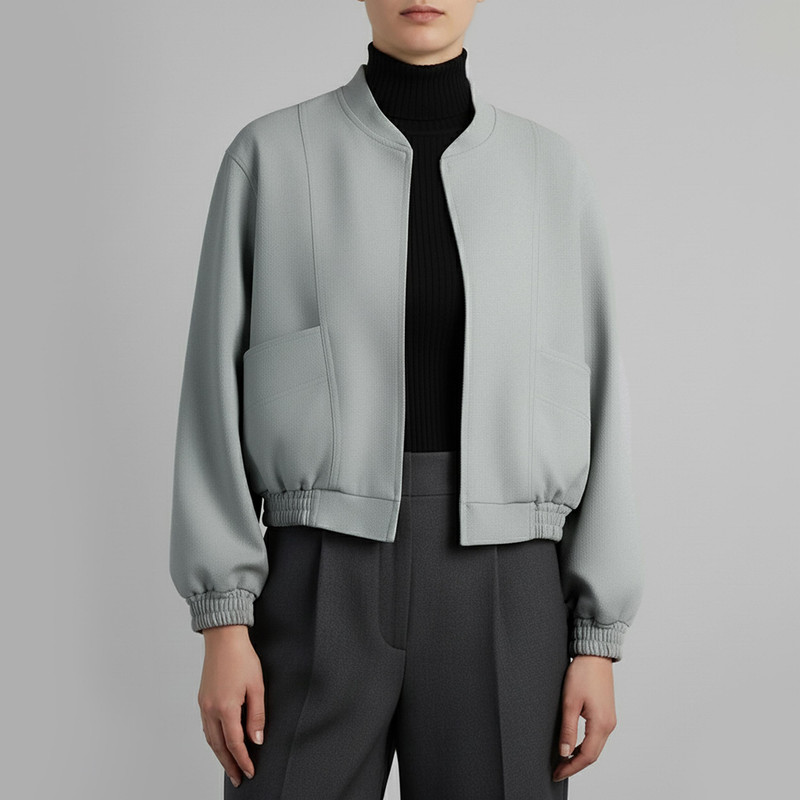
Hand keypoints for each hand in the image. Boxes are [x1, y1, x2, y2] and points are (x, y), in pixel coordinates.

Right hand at [198, 625, 265, 787]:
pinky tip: (220, 743)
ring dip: (220, 755)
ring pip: (210, 738)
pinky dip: (213, 740)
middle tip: (238, 779)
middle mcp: (211, 710)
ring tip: (230, 766)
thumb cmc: (242, 658)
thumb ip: (257, 716)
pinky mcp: (202, 699)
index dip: (243, 760)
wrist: (224, 638)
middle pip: (219, 746)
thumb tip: (256, 740)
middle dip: (229, 764)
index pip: (235, 743)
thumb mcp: (257, 686)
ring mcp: (204, 705)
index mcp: (226, 708)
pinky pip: (206, 727)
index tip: (250, 772)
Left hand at [553, 654, 616, 781]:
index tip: (557, 773)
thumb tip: (565, 752)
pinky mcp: (607, 714)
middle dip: (575, 765)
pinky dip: (586, 746)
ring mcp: (610, 720)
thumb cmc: (583, 674)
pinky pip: (597, 737)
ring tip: (563, 761)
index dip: (571, 767)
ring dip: (581, 757)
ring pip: (596, 747)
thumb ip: (568, 729)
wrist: (595, 655)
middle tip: (558, 771)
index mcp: (601, 724)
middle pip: (593, 755)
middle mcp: (609, 725)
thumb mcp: (570, 702)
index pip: (586, 756)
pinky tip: (574, 746)